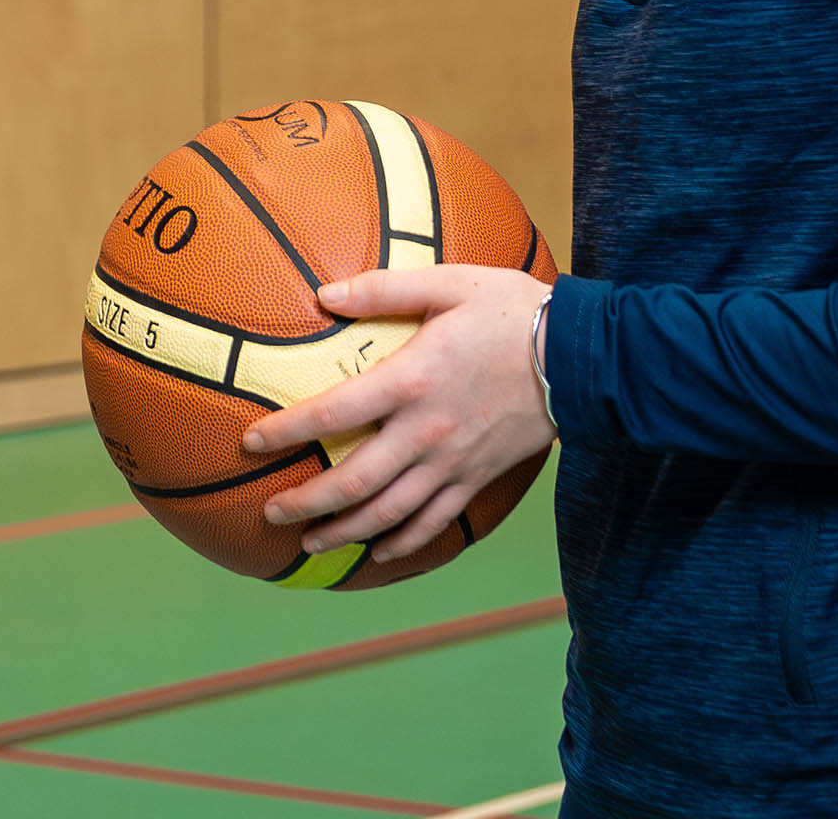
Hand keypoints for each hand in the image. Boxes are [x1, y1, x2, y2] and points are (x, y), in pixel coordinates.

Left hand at [246, 265, 556, 562]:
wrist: (586, 356)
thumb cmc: (513, 312)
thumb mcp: (449, 284)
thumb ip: (383, 289)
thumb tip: (322, 293)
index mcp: (412, 381)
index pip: (334, 414)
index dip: (288, 432)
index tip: (251, 442)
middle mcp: (427, 432)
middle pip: (354, 483)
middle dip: (306, 503)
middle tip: (270, 511)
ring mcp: (453, 463)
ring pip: (389, 513)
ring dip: (345, 532)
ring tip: (308, 542)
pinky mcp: (478, 479)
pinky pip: (435, 522)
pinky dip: (404, 543)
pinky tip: (379, 553)